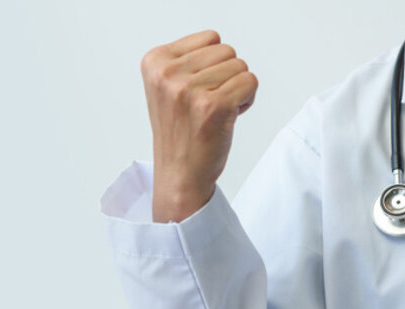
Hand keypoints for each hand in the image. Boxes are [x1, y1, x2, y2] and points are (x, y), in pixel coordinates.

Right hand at [140, 30, 257, 222]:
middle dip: (227, 76)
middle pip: (227, 51)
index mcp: (154, 62)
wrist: (179, 174)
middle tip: (209, 103)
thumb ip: (187, 59)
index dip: (213, 64)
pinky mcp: (212, 107)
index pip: (210, 38)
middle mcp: (167, 74)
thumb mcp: (167, 86)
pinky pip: (250, 83)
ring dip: (237, 89)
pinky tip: (228, 117)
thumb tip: (218, 43)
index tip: (198, 89)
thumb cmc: (179, 130)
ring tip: (216, 111)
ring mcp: (188, 90)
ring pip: (241, 66)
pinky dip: (247, 100)